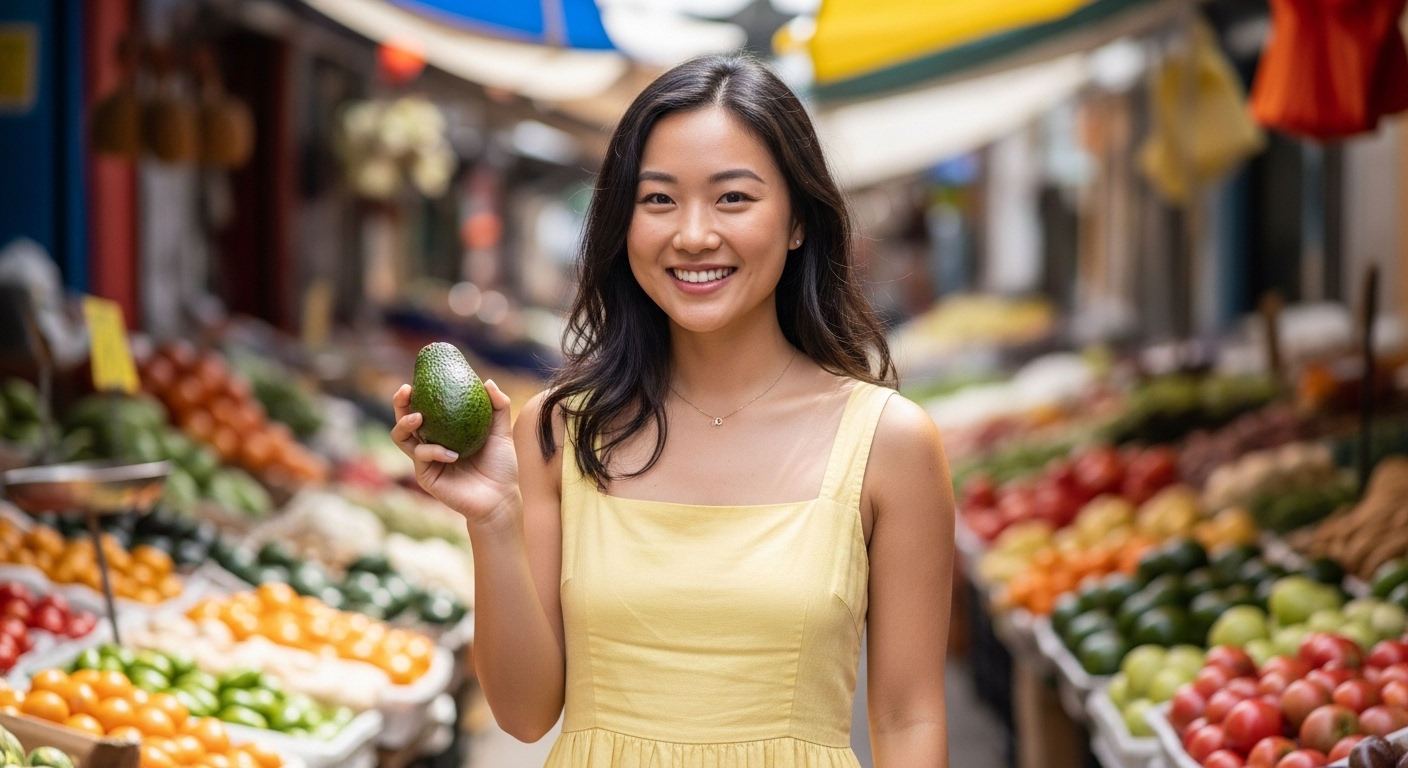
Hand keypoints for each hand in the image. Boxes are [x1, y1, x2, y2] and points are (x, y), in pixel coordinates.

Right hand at [391, 380, 520, 530]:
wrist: (501, 498)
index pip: (423, 407)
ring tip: (418, 417)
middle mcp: (430, 443)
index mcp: (444, 431)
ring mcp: (426, 460)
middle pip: (404, 420)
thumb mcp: (501, 432)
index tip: (417, 378)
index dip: (416, 394)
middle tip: (406, 391)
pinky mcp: (426, 476)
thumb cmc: (501, 466)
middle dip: (400, 404)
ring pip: (402, 438)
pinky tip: (451, 453)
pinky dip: (434, 451)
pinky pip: (422, 457)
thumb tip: (488, 382)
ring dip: (405, 424)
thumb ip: (498, 407)